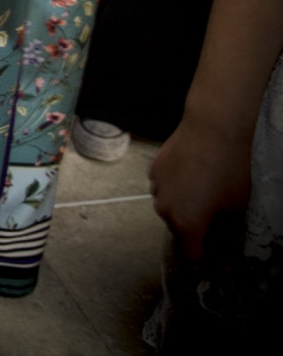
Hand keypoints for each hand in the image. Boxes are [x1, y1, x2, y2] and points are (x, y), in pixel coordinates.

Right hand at [148, 116, 251, 261]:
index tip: (220, 255)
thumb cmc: (228, 171)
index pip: (191, 255)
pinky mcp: (154, 168)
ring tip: (204, 191)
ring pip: (170, 206)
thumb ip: (227, 233)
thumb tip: (223, 244)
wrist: (212, 130)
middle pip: (179, 229)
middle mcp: (164, 209)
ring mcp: (155, 187)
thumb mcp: (236, 208)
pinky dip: (177, 187)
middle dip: (196, 228)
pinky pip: (165, 187)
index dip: (207, 258)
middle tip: (216, 217)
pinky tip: (194, 174)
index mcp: (185, 224)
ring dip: (184, 206)